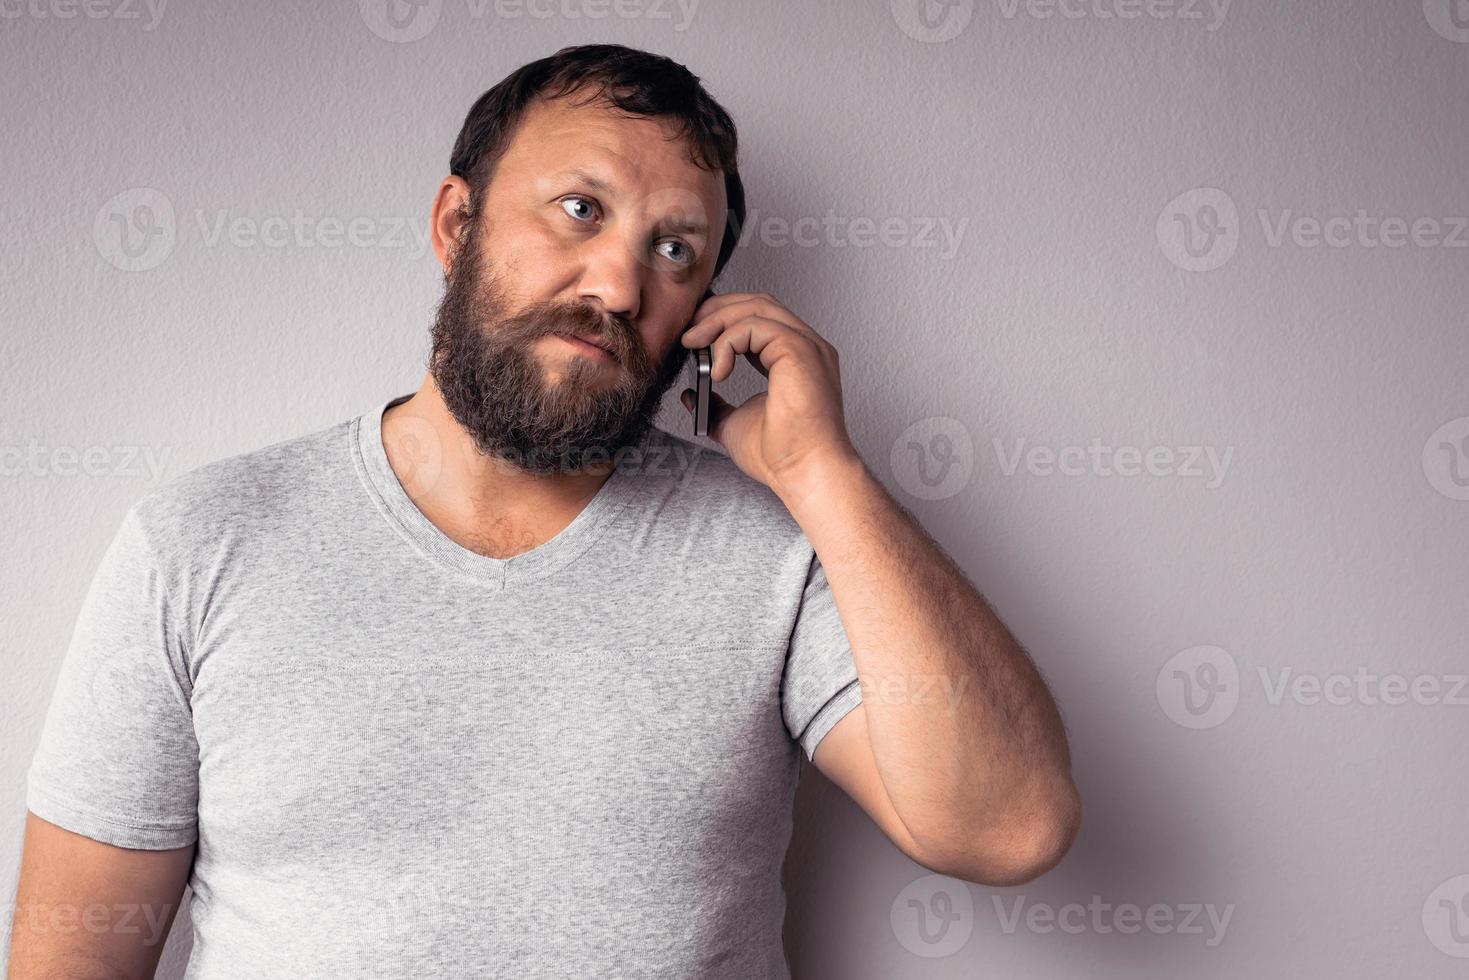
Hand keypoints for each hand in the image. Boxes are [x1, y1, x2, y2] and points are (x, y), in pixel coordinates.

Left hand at [678, 291, 860, 501]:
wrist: (804, 473)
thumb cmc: (783, 456)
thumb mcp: (735, 424)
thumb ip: (716, 406)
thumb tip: (692, 395)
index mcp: (795, 360)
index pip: (760, 318)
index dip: (724, 319)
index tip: (695, 336)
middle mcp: (806, 347)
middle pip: (758, 303)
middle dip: (718, 311)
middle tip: (689, 332)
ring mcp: (807, 346)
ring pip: (757, 307)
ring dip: (718, 321)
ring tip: (693, 344)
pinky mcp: (799, 350)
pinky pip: (755, 326)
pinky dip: (728, 341)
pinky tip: (718, 369)